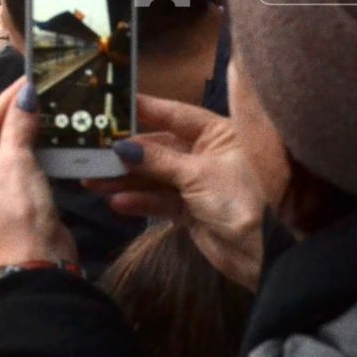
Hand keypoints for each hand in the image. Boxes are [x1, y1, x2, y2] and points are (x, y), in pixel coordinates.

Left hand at [0, 78, 75, 267]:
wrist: (41, 267)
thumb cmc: (20, 216)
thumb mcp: (17, 165)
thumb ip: (20, 127)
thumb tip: (26, 94)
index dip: (7, 101)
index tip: (27, 78)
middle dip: (17, 115)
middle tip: (40, 89)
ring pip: (10, 154)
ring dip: (28, 132)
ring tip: (48, 106)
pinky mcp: (15, 205)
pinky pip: (22, 169)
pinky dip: (36, 153)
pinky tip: (51, 136)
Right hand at [86, 94, 267, 288]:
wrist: (264, 252)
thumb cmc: (240, 197)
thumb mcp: (197, 173)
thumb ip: (157, 160)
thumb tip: (122, 147)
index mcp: (218, 132)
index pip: (175, 114)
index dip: (145, 109)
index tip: (114, 104)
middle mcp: (207, 153)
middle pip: (160, 147)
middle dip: (127, 153)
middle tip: (92, 152)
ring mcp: (198, 183)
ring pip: (155, 176)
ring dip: (126, 179)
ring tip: (92, 180)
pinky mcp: (191, 211)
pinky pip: (160, 201)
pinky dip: (140, 201)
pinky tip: (116, 202)